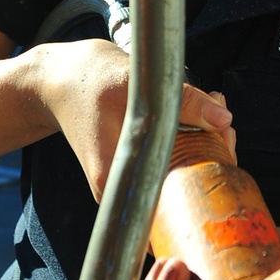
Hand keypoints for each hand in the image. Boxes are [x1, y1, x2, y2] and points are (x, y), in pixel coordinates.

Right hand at [32, 40, 232, 202]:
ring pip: (178, 169)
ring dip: (202, 142)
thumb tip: (223, 117)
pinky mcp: (132, 163)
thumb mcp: (132, 82)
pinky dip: (188, 137)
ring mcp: (126, 177)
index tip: (227, 147)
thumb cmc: (85, 80)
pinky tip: (201, 116)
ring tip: (215, 112)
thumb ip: (181, 101)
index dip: (207, 176)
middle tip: (225, 123)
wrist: (53, 79)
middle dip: (211, 154)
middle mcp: (119, 188)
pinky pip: (169, 157)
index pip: (173, 200)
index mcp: (115, 180)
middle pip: (180, 187)